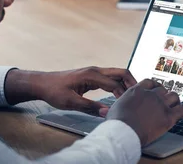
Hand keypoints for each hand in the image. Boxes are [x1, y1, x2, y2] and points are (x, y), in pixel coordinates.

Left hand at [5, 66, 136, 116]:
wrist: (43, 83)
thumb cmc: (54, 91)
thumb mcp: (70, 102)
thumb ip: (90, 107)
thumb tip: (107, 112)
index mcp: (91, 75)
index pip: (114, 83)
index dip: (123, 95)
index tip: (128, 106)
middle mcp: (96, 70)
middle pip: (121, 72)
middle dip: (132, 82)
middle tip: (139, 95)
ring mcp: (95, 72)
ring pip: (117, 74)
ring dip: (126, 83)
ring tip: (132, 96)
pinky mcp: (93, 76)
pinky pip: (111, 77)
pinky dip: (119, 84)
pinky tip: (120, 94)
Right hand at [107, 79, 182, 145]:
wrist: (123, 132)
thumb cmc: (116, 124)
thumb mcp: (113, 110)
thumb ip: (116, 106)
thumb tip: (105, 110)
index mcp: (137, 91)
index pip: (150, 83)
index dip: (155, 86)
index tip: (157, 89)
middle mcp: (151, 94)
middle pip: (163, 90)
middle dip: (165, 94)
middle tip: (166, 99)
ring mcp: (161, 104)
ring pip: (174, 97)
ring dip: (175, 101)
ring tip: (177, 104)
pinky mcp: (168, 116)